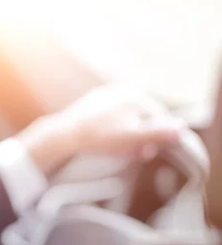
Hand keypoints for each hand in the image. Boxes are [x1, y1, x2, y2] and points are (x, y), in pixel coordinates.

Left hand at [22, 84, 186, 175]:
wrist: (64, 135)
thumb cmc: (100, 137)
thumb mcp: (133, 137)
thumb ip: (157, 133)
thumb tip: (181, 128)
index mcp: (134, 95)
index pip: (157, 116)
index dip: (156, 136)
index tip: (147, 152)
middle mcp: (120, 90)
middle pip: (140, 116)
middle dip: (140, 136)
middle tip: (133, 154)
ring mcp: (104, 95)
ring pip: (125, 118)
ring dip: (126, 135)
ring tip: (118, 149)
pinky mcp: (90, 104)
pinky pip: (108, 118)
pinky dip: (111, 130)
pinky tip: (105, 141)